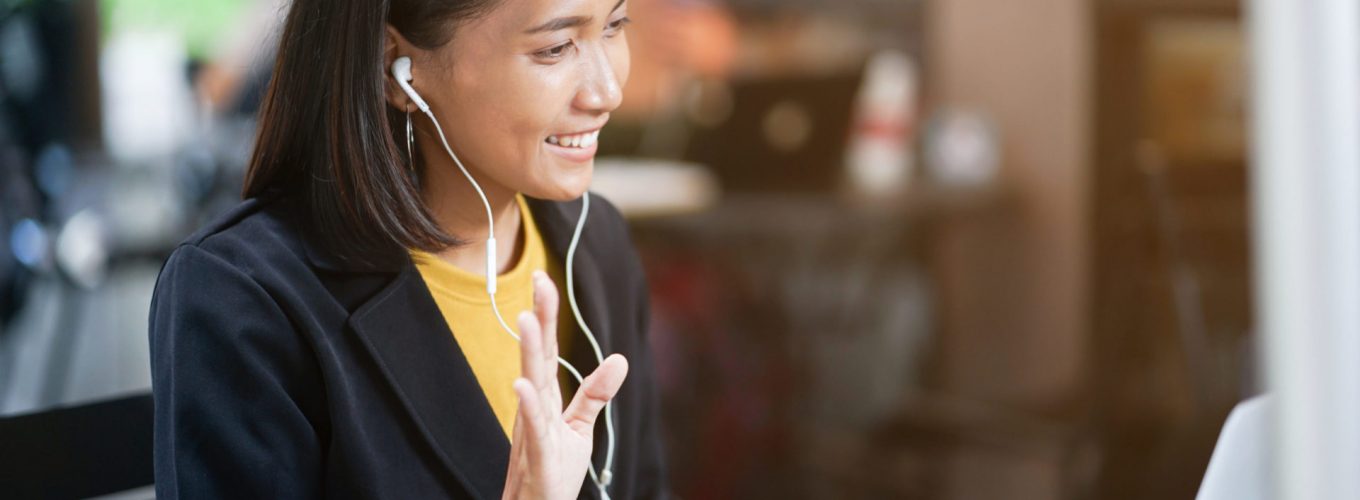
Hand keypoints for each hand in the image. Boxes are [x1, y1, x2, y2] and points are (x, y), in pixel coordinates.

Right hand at [502, 271, 628, 499]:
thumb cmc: (552, 471)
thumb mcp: (580, 428)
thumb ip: (595, 394)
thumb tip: (621, 360)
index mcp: (545, 398)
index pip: (547, 350)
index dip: (546, 315)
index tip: (544, 279)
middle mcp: (534, 407)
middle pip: (537, 356)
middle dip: (538, 319)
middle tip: (538, 281)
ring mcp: (532, 429)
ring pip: (531, 384)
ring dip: (529, 352)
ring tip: (526, 319)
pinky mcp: (536, 455)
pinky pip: (533, 428)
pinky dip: (528, 405)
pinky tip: (522, 384)